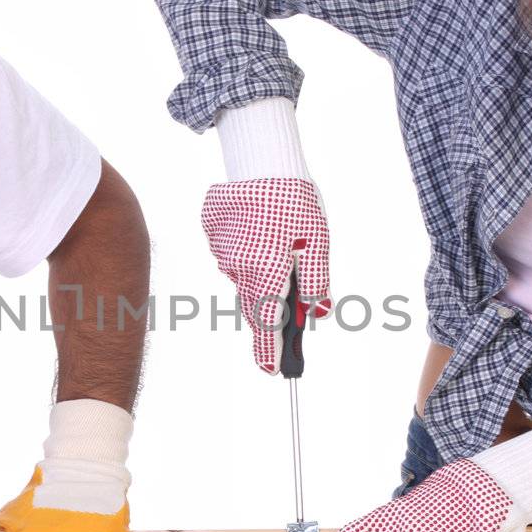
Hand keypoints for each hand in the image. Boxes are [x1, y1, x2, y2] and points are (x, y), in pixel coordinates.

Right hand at [200, 177, 331, 372]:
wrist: (261, 160)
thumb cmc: (294, 202)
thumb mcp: (317, 243)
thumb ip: (317, 282)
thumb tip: (317, 313)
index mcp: (267, 271)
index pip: (268, 324)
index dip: (270, 351)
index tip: (273, 371)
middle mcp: (239, 267)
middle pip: (255, 303)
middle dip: (269, 309)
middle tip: (284, 296)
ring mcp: (222, 251)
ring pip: (244, 276)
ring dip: (260, 272)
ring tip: (277, 242)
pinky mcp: (213, 234)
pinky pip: (232, 253)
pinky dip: (246, 249)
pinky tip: (260, 229)